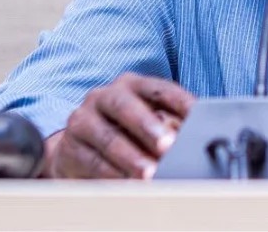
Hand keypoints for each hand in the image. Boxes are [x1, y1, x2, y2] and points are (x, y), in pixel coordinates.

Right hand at [46, 73, 194, 178]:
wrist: (78, 147)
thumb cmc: (124, 131)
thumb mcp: (149, 121)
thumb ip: (171, 124)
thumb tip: (197, 135)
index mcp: (130, 85)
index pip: (158, 89)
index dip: (179, 101)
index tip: (197, 117)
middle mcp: (104, 96)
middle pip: (126, 107)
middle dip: (148, 127)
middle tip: (168, 146)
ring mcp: (83, 120)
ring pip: (108, 138)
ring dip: (132, 158)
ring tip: (151, 174)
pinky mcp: (70, 147)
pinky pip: (93, 162)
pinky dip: (113, 174)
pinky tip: (128, 183)